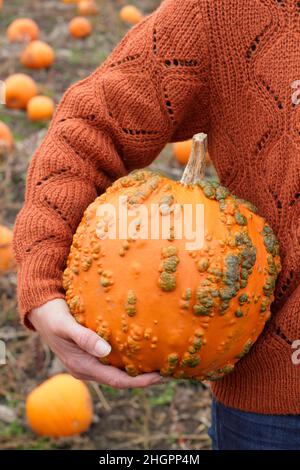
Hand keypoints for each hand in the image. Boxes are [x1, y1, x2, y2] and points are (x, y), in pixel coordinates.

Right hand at [29, 299, 163, 388]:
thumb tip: (106, 351)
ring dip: (138, 368)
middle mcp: (88, 368)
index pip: (116, 380)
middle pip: (121, 378)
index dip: (139, 381)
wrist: (41, 311)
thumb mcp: (66, 326)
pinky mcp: (92, 351)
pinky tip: (142, 347)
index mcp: (82, 366)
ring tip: (160, 361)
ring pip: (118, 369)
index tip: (159, 377)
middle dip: (144, 377)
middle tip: (168, 370)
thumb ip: (84, 338)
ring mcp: (90, 361)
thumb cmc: (53, 316)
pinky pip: (114, 359)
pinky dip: (129, 357)